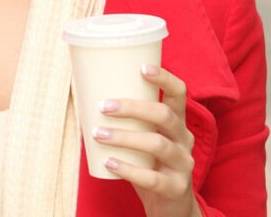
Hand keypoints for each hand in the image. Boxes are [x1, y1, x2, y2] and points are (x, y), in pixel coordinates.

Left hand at [94, 65, 201, 216]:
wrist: (170, 207)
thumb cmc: (150, 165)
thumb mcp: (145, 139)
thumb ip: (128, 122)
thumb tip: (86, 98)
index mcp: (178, 123)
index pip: (179, 93)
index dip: (164, 78)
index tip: (141, 68)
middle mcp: (184, 139)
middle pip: (164, 115)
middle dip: (133, 107)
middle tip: (103, 106)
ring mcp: (183, 164)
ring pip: (157, 144)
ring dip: (124, 137)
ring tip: (98, 134)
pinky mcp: (176, 188)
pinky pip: (153, 178)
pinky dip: (128, 169)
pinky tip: (109, 163)